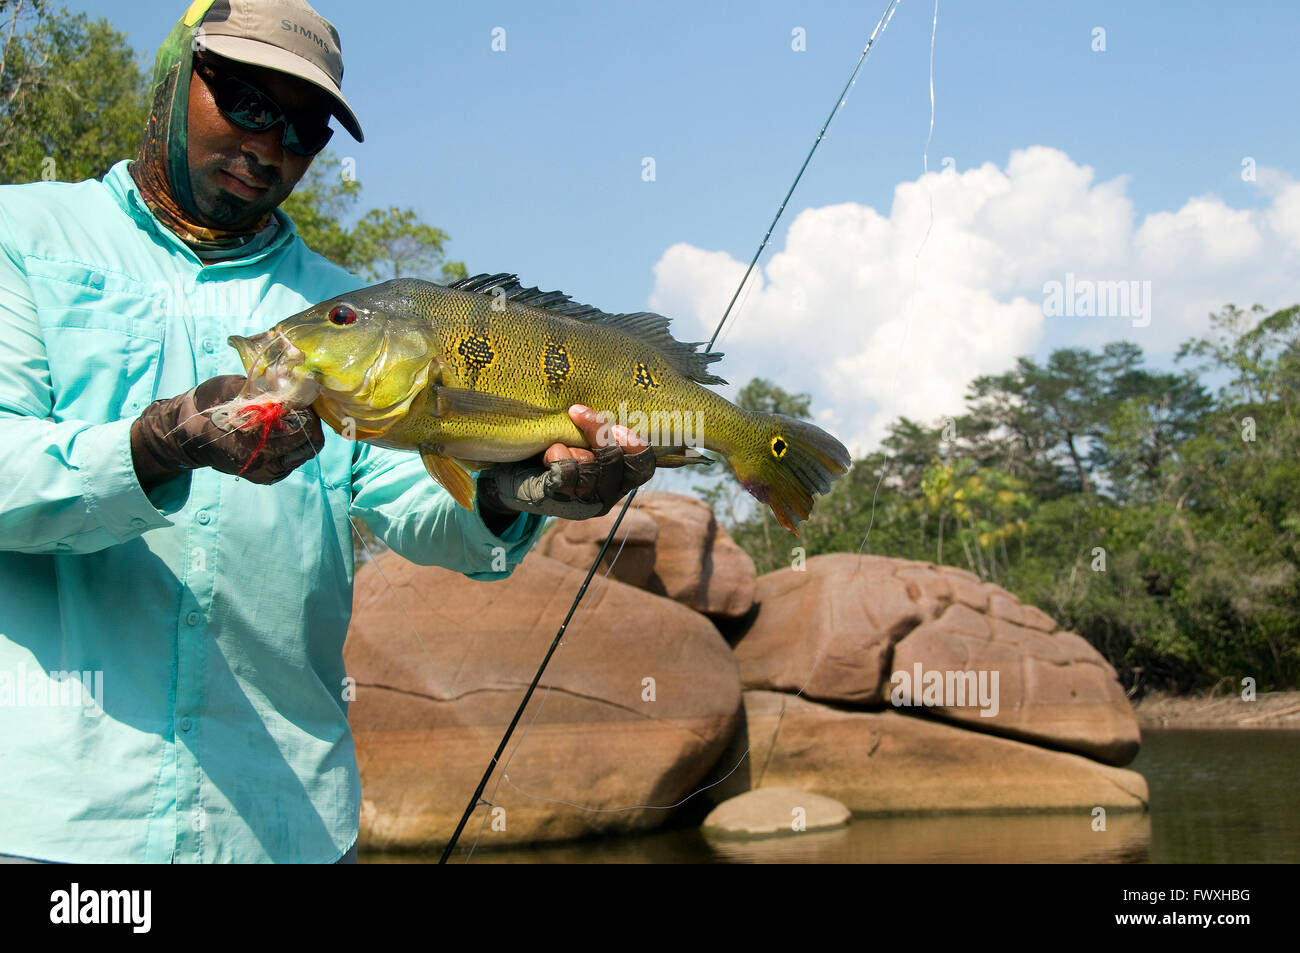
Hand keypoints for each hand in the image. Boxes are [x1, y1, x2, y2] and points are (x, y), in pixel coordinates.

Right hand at [130, 375, 324, 489]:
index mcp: (253, 443)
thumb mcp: (231, 389)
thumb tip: (291, 377)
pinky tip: (284, 430)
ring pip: (304, 453)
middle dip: (310, 422)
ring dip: (304, 434)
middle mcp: (262, 464)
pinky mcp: (267, 477)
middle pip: (309, 444)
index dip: (307, 410)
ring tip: (293, 416)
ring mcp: (266, 473)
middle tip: (303, 405)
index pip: (301, 430)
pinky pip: (293, 460)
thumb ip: (262, 387)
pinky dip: (295, 444)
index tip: (304, 395)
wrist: (187, 436)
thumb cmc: (208, 407)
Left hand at [478, 404, 655, 519]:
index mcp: (618, 475)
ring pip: (592, 473)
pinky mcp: (557, 503)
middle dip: (599, 436)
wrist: (507, 475)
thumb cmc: (547, 447)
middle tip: (577, 411)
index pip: (643, 466)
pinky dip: (558, 461)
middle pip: (619, 466)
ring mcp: (583, 502)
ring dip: (573, 451)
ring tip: (554, 442)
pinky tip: (548, 453)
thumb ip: (593, 427)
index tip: (619, 426)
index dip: (637, 447)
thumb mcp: (575, 433)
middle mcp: (606, 493)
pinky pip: (565, 479)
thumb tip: (595, 400)